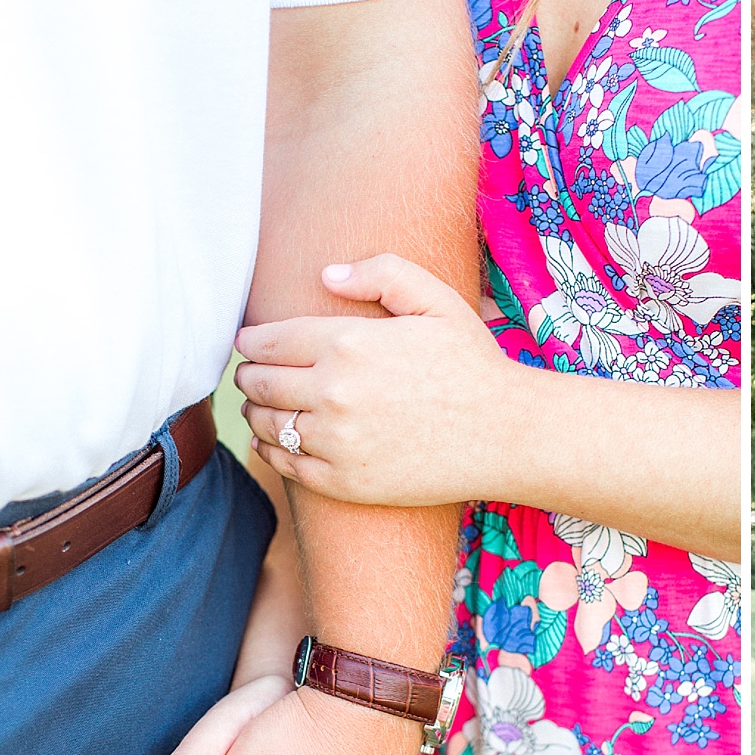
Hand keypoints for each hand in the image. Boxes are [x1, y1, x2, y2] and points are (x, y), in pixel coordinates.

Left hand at [235, 254, 511, 506]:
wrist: (506, 434)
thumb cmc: (473, 362)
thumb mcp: (436, 301)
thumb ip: (381, 273)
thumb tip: (326, 275)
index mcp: (348, 344)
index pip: (268, 341)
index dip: (251, 341)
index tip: (250, 343)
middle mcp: (333, 393)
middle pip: (259, 382)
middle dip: (249, 375)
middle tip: (252, 375)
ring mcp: (336, 441)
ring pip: (266, 424)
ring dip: (255, 412)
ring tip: (262, 406)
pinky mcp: (344, 481)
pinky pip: (285, 464)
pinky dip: (269, 450)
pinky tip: (275, 441)